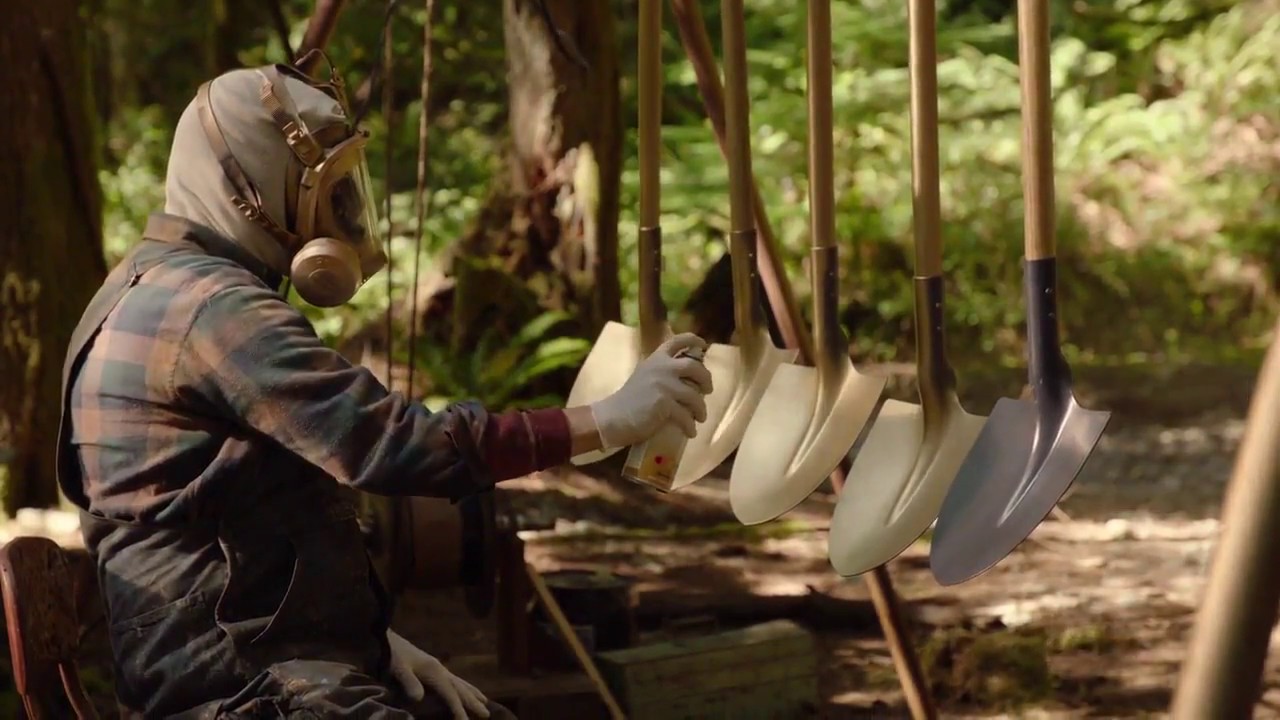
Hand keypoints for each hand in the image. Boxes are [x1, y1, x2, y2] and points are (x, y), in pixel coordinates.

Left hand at [386, 629, 489, 718]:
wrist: (382, 638)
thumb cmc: (388, 656)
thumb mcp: (396, 670)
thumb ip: (408, 683)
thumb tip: (420, 698)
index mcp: (434, 671)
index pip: (451, 695)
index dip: (459, 710)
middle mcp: (439, 668)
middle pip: (460, 688)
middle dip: (472, 702)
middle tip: (487, 714)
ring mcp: (436, 666)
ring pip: (459, 682)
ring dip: (471, 692)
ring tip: (484, 701)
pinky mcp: (430, 665)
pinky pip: (452, 679)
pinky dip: (462, 685)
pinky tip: (461, 687)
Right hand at [589, 333, 713, 448]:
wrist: (613, 417)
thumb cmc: (628, 400)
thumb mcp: (644, 376)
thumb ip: (662, 373)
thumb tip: (687, 379)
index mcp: (656, 359)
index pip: (677, 341)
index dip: (693, 340)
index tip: (703, 345)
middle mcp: (662, 368)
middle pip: (695, 367)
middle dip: (706, 379)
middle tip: (707, 390)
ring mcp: (664, 385)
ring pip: (695, 396)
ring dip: (700, 409)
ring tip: (700, 417)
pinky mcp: (665, 403)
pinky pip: (686, 416)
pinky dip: (690, 426)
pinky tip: (690, 432)